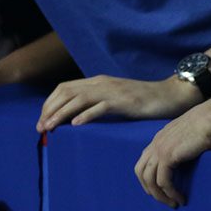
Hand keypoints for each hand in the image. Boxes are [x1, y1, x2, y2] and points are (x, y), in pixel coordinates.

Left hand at [36, 73, 200, 131]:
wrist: (170, 96)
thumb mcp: (115, 98)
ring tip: (50, 127)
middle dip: (49, 109)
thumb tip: (76, 116)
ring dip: (61, 114)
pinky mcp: (124, 101)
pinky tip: (76, 125)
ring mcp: (112, 91)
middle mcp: (101, 83)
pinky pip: (101, 107)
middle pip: (66, 92)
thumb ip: (98, 102)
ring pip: (78, 99)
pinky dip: (86, 115)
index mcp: (97, 82)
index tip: (42, 119)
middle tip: (40, 127)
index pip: (64, 88)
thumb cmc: (143, 101)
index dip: (50, 103)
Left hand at [134, 96, 210, 206]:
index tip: (161, 191)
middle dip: (150, 189)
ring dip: (161, 196)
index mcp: (159, 138)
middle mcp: (156, 143)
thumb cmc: (207, 127)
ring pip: (150, 179)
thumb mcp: (188, 136)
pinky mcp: (168, 156)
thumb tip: (186, 158)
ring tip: (174, 204)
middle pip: (140, 172)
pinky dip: (171, 193)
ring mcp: (160, 149)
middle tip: (164, 200)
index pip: (143, 161)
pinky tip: (181, 199)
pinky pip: (163, 181)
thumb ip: (181, 145)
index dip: (148, 179)